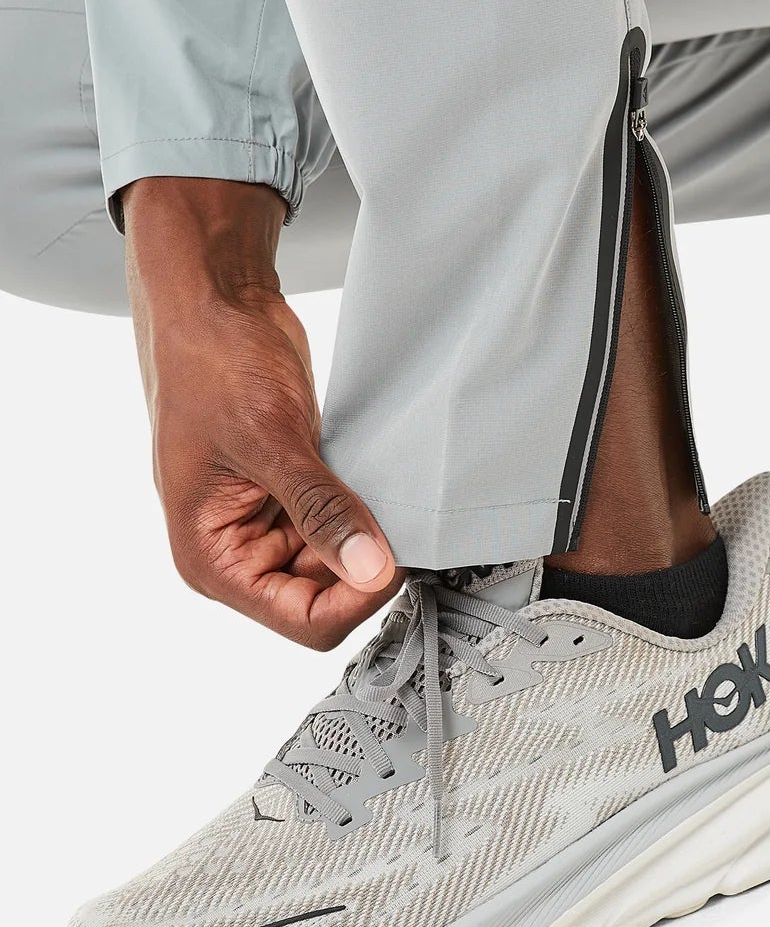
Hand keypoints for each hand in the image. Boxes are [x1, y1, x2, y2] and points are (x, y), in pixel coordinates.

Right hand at [123, 177, 399, 648]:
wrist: (214, 304)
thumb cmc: (211, 363)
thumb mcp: (271, 439)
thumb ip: (322, 510)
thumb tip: (372, 570)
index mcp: (211, 559)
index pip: (303, 621)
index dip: (355, 597)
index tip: (395, 555)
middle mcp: (237, 552)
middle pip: (326, 598)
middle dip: (365, 563)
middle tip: (400, 516)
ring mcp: (267, 524)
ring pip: (340, 563)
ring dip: (367, 534)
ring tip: (382, 489)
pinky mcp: (294, 494)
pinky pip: (342, 524)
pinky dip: (365, 509)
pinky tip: (376, 478)